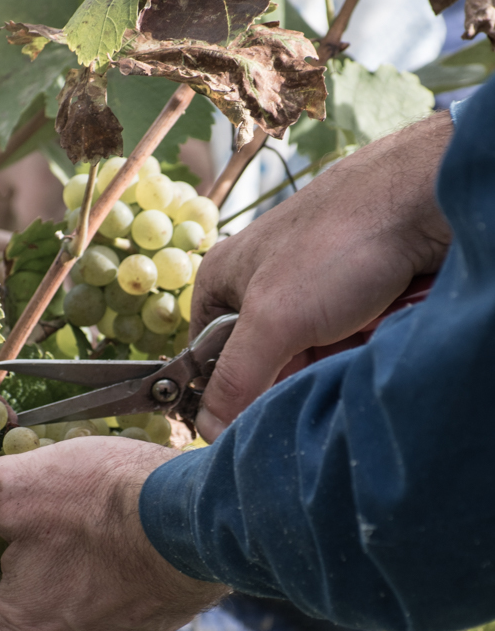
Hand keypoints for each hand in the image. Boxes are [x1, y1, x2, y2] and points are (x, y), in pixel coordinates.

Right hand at [192, 112, 453, 440]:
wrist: (424, 199)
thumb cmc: (337, 244)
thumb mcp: (272, 319)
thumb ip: (235, 378)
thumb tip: (210, 431)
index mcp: (221, 282)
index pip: (206, 360)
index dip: (225, 396)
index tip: (248, 424)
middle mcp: (260, 287)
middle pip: (259, 365)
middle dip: (283, 382)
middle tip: (308, 385)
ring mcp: (307, 293)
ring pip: (303, 361)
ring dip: (322, 371)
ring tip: (344, 361)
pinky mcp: (349, 299)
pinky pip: (340, 349)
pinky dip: (352, 357)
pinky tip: (367, 350)